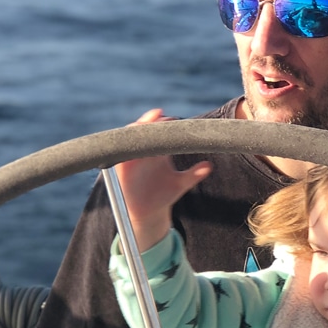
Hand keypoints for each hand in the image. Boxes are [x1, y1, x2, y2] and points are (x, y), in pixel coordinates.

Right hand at [113, 109, 212, 250]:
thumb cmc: (164, 194)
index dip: (166, 123)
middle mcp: (144, 152)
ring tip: (143, 126)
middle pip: (144, 129)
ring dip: (135, 131)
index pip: (161, 131)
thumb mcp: (181, 183)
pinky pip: (119, 156)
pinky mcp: (122, 169)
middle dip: (149, 121)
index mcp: (159, 151)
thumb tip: (209, 166)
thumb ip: (193, 175)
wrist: (149, 212)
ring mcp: (132, 159)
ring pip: (130, 139)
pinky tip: (129, 145)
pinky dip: (122, 149)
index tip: (174, 120)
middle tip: (158, 115)